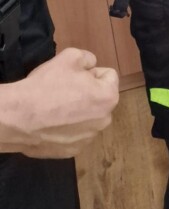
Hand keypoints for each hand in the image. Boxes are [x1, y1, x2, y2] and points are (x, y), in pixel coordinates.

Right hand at [0, 47, 118, 157]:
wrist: (19, 118)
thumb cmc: (47, 85)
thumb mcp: (70, 57)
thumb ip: (88, 59)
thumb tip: (91, 66)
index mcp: (108, 97)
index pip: (109, 76)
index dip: (91, 72)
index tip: (74, 76)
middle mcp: (104, 120)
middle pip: (100, 98)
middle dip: (87, 93)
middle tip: (64, 90)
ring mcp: (88, 138)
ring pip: (88, 117)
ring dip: (78, 111)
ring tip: (56, 107)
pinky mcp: (72, 151)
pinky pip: (75, 134)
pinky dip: (67, 128)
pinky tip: (51, 123)